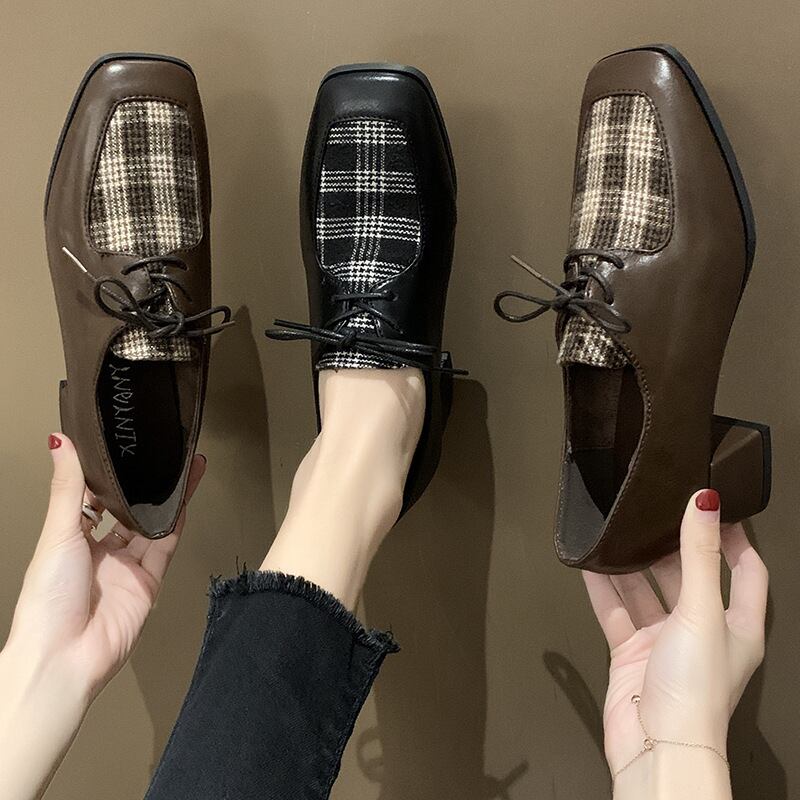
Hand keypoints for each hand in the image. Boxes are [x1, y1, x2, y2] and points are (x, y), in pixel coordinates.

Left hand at [3, 433, 204, 699]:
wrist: (66, 655)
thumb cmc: (47, 602)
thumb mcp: (58, 534)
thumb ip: (68, 487)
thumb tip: (59, 444)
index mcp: (69, 541)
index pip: (91, 500)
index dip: (107, 476)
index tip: (121, 449)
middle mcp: (99, 553)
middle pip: (128, 511)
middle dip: (145, 485)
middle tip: (162, 455)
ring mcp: (126, 568)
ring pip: (152, 524)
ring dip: (167, 498)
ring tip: (185, 468)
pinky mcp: (148, 581)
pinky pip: (165, 546)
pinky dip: (176, 522)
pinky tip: (186, 500)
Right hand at [583, 490, 767, 796]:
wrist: (654, 743)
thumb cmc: (694, 688)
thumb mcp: (702, 612)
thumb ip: (700, 556)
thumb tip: (706, 504)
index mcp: (738, 625)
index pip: (746, 572)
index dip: (733, 539)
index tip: (712, 508)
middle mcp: (704, 632)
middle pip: (690, 577)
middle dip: (671, 547)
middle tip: (653, 513)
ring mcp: (665, 642)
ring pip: (647, 593)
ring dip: (631, 566)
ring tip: (616, 534)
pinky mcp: (632, 652)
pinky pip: (616, 611)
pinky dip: (604, 589)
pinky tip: (590, 565)